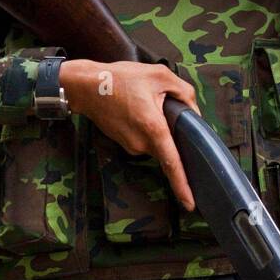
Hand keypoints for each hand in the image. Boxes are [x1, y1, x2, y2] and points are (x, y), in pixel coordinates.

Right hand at [59, 59, 201, 209]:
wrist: (85, 87)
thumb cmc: (120, 79)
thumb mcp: (159, 75)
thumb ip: (184, 92)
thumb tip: (194, 112)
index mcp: (153, 128)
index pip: (172, 163)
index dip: (182, 185)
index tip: (190, 204)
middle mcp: (141, 143)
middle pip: (168, 147)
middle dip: (172, 132)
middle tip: (162, 104)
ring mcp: (131, 145)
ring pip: (156, 141)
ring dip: (158, 126)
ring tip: (145, 102)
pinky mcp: (124, 143)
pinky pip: (145, 138)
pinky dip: (147, 127)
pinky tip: (138, 108)